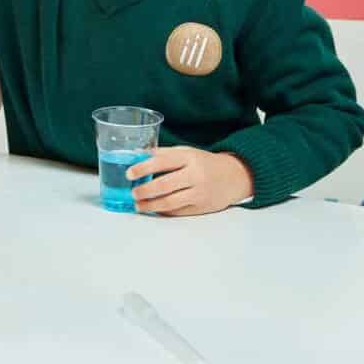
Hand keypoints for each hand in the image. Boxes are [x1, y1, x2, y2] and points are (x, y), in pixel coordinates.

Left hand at [128, 147, 253, 215]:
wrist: (234, 176)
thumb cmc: (204, 163)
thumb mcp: (187, 152)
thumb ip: (164, 154)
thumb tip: (137, 157)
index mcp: (189, 158)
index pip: (162, 161)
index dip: (143, 168)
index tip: (129, 174)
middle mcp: (195, 175)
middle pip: (164, 185)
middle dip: (144, 190)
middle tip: (133, 193)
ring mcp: (199, 193)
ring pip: (170, 202)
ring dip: (150, 205)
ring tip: (138, 205)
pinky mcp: (201, 208)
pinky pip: (177, 212)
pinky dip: (163, 212)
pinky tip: (154, 209)